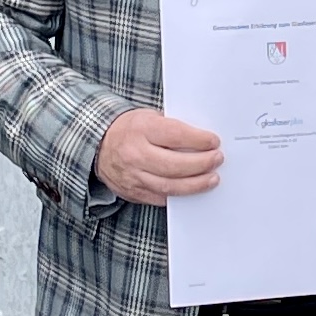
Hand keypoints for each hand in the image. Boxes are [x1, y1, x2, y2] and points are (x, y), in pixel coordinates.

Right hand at [97, 107, 222, 202]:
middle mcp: (135, 154)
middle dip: (202, 164)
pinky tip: (192, 190)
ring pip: (170, 186)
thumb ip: (172, 127)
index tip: (214, 142)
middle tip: (217, 160)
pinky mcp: (132, 192)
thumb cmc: (130, 129)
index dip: (199, 140)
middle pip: (175, 165)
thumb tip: (204, 139)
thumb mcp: (148, 117)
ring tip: (212, 179)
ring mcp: (132, 176)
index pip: (176, 136)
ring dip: (195, 184)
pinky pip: (160, 198)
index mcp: (141, 129)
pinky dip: (179, 195)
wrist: (97, 144)